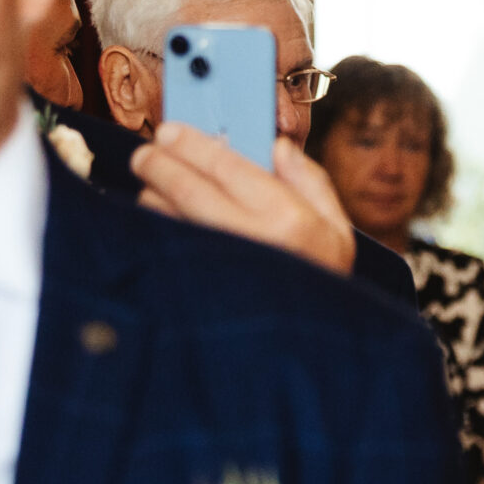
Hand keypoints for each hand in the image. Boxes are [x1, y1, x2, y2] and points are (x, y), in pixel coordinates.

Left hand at [130, 123, 357, 275]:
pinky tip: (159, 225)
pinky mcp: (191, 290)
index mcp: (288, 218)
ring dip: (152, 197)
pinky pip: (160, 248)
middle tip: (147, 154)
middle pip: (185, 186)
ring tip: (155, 190)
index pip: (226, 164)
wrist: (306, 352)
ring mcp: (215, 268)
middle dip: (158, 162)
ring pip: (164, 216)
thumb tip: (276, 146)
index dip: (192, 142)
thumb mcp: (337, 232)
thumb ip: (310, 181)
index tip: (171, 131)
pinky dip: (154, 230)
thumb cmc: (322, 286)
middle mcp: (249, 240)